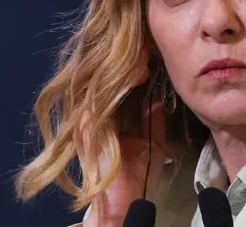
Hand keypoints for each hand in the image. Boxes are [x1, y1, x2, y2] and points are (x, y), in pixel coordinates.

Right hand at [81, 65, 166, 226]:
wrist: (124, 201)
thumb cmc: (136, 174)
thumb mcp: (151, 140)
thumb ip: (152, 119)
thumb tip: (157, 96)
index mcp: (107, 117)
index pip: (115, 87)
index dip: (132, 69)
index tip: (149, 52)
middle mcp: (94, 116)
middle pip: (106, 82)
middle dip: (125, 63)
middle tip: (145, 45)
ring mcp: (88, 121)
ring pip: (103, 85)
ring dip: (123, 70)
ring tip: (143, 53)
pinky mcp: (88, 128)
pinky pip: (102, 100)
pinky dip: (119, 86)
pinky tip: (138, 73)